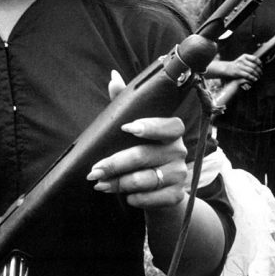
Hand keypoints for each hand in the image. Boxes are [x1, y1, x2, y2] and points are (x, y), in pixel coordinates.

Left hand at [85, 71, 188, 208]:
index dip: (148, 126)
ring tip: (100, 184)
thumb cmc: (144, 151)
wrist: (162, 189)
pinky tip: (125, 197)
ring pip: (145, 179)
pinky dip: (135, 199)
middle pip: (144, 156)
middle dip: (115, 163)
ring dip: (119, 183)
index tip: (126, 128)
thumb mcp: (134, 128)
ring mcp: (180, 174)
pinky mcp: (176, 196)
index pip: (166, 126)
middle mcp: (180, 150)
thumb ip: (124, 103)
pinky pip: (152, 199)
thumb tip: (113, 77)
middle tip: (94, 170)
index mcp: (172, 130)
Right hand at [223, 54, 261, 81]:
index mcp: (244, 56)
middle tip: (261, 74)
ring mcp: (240, 66)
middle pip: (254, 65)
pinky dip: (252, 78)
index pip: (254, 58)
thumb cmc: (235, 65)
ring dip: (256, 75)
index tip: (261, 66)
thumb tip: (259, 63)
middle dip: (259, 71)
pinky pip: (247, 75)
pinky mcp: (238, 72)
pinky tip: (254, 79)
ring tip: (258, 77)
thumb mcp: (242, 60)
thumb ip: (249, 61)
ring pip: (252, 71)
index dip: (259, 63)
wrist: (226, 68)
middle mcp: (242, 60)